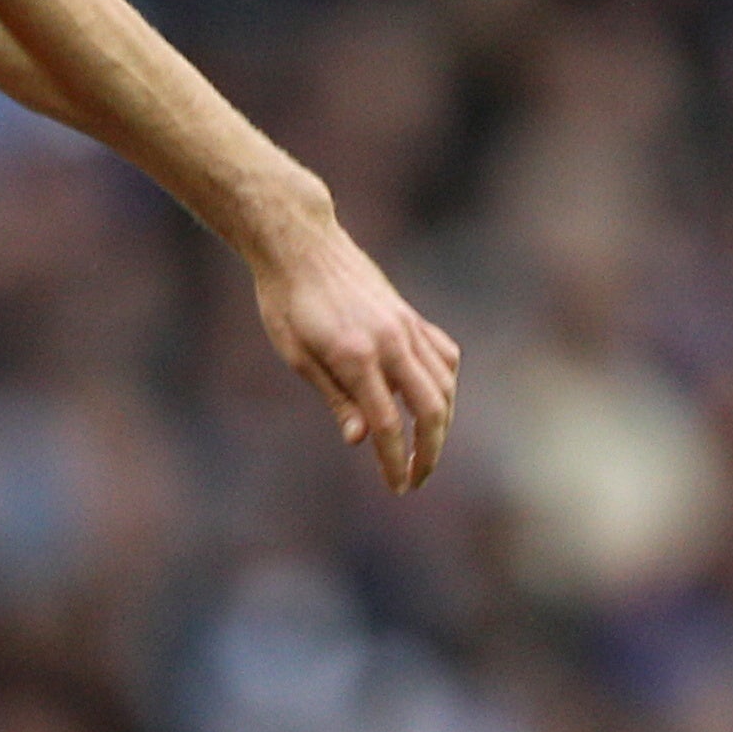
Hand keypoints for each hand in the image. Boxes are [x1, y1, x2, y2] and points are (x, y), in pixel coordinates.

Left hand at [250, 215, 460, 492]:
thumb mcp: (297, 356)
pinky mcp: (410, 315)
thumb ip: (336, 398)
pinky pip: (443, 356)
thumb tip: (361, 440)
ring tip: (425, 450)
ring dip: (441, 424)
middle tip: (416, 479)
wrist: (301, 245)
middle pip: (430, 409)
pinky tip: (434, 404)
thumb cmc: (287, 302)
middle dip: (429, 452)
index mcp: (355, 355)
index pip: (386, 424)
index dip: (394, 461)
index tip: (396, 487)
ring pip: (444, 385)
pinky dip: (445, 386)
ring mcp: (405, 325)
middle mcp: (390, 340)